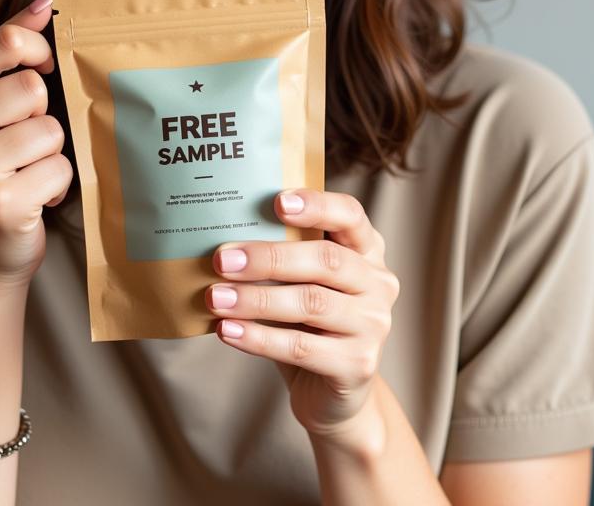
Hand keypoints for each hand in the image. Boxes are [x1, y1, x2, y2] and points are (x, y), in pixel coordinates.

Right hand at [0, 0, 73, 309]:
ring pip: (51, 129)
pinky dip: (57, 185)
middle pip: (34, 87)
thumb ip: (8, 49)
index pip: (7, 42)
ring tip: (24, 171)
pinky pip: (60, 168)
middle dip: (41, 114)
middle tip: (19, 141)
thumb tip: (45, 1)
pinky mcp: (0, 201)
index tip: (42, 68)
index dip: (40, 52)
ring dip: (50, 153)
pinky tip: (31, 199)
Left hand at [207, 189, 399, 441]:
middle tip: (222, 259)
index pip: (350, 215)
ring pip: (310, 303)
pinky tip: (228, 331)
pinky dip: (259, 338)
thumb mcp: (300, 282)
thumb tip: (222, 240)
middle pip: (325, 260)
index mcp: (366, 249)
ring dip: (255, 299)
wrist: (330, 393)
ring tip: (215, 298)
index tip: (277, 201)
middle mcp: (378, 283)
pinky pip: (302, 347)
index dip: (317, 205)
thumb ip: (280, 257)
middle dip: (269, 258)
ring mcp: (373, 325)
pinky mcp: (358, 365)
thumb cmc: (306, 323)